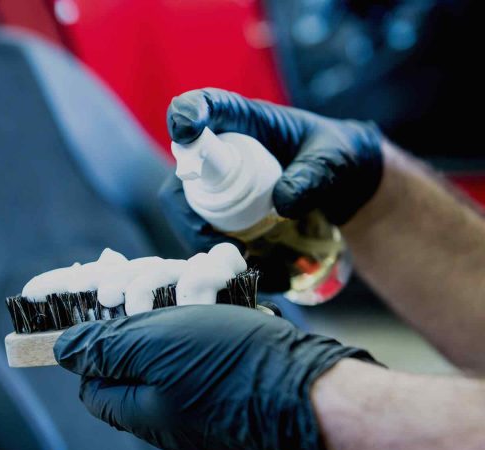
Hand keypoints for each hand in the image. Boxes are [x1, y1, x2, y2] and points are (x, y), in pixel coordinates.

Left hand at [54, 305, 376, 449]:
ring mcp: (198, 383)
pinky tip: (223, 272)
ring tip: (206, 273)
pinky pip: (207, 328)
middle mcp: (164, 399)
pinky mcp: (228, 364)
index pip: (91, 373)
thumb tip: (63, 348)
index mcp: (137, 403)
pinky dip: (209, 297)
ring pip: (173, 326)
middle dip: (141, 298)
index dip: (86, 333)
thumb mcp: (152, 348)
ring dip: (181, 290)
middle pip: (133, 342)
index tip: (95, 294)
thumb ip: (103, 348)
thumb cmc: (227, 366)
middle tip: (156, 275)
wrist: (306, 386)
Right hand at [160, 88, 382, 252]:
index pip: (207, 105)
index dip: (188, 112)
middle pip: (182, 174)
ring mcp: (219, 183)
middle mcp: (222, 150)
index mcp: (246, 119)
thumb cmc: (339, 158)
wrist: (347, 187)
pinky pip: (203, 231)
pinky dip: (217, 252)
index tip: (186, 129)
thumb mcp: (334, 159)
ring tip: (239, 258)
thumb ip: (314, 175)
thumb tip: (283, 203)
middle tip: (214, 237)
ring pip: (186, 209)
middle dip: (187, 209)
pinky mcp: (223, 212)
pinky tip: (245, 264)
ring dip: (200, 237)